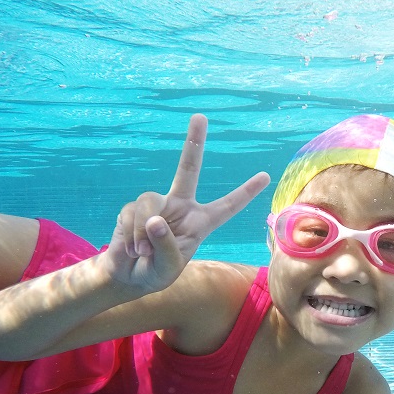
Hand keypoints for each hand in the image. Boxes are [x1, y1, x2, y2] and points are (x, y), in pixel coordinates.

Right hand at [104, 113, 268, 291]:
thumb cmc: (155, 273)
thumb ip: (165, 246)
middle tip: (200, 117)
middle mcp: (181, 207)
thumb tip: (154, 219)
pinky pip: (132, 213)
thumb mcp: (168, 268)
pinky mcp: (134, 207)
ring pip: (149, 202)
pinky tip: (131, 249)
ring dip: (143, 230)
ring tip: (141, 252)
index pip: (227, 206)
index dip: (246, 193)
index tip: (266, 176)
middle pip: (188, 169)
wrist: (128, 277)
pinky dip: (131, 234)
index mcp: (201, 223)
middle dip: (194, 143)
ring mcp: (157, 205)